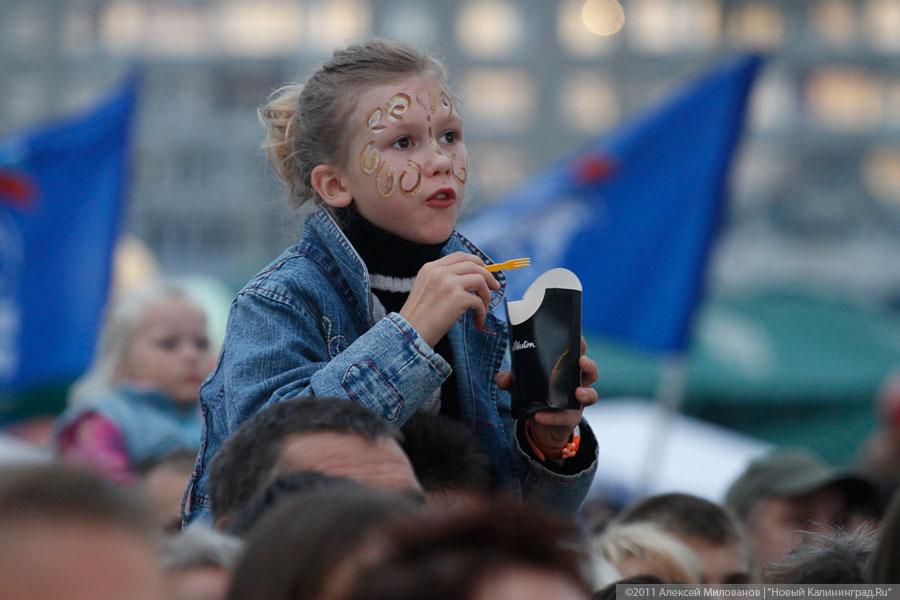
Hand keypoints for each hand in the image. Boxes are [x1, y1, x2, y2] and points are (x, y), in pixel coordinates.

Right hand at [400, 252, 500, 346]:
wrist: (410, 334)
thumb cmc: (418, 318)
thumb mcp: (426, 289)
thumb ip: (443, 280)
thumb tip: (472, 280)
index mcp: (431, 268)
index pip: (460, 256)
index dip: (476, 262)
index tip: (485, 272)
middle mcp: (440, 272)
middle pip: (474, 265)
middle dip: (488, 276)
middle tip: (495, 287)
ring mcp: (449, 283)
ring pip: (480, 280)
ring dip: (486, 295)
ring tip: (483, 309)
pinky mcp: (457, 298)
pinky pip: (479, 301)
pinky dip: (482, 312)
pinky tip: (477, 321)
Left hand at [496, 337, 598, 453]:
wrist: (539, 421)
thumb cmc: (535, 393)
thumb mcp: (520, 384)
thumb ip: (510, 379)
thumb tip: (502, 378)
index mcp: (567, 368)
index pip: (578, 352)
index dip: (580, 344)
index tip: (579, 337)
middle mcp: (576, 382)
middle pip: (590, 371)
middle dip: (589, 364)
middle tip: (581, 360)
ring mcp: (577, 401)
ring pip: (591, 395)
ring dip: (586, 392)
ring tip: (577, 393)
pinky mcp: (571, 418)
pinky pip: (567, 418)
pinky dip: (553, 417)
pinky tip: (539, 415)